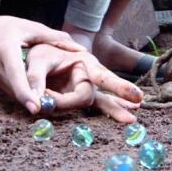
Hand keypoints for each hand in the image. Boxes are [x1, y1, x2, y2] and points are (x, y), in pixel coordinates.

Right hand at [0, 16, 85, 113]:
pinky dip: (24, 96)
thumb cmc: (9, 28)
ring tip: (49, 106)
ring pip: (13, 95)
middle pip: (15, 89)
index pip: (15, 74)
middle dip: (32, 101)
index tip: (35, 108)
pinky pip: (11, 94)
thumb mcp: (32, 28)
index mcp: (6, 49)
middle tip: (53, 110)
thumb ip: (56, 38)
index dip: (25, 92)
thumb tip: (81, 49)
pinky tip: (38, 98)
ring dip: (30, 101)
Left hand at [26, 44, 142, 122]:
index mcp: (84, 62)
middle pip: (102, 93)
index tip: (131, 97)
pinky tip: (124, 113)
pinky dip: (107, 110)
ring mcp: (86, 87)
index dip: (117, 87)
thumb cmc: (39, 53)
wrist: (35, 52)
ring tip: (132, 118)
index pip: (102, 78)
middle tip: (136, 107)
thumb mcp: (36, 62)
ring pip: (102, 101)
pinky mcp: (78, 96)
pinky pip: (94, 106)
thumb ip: (35, 80)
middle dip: (115, 102)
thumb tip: (35, 105)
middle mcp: (89, 75)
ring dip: (115, 109)